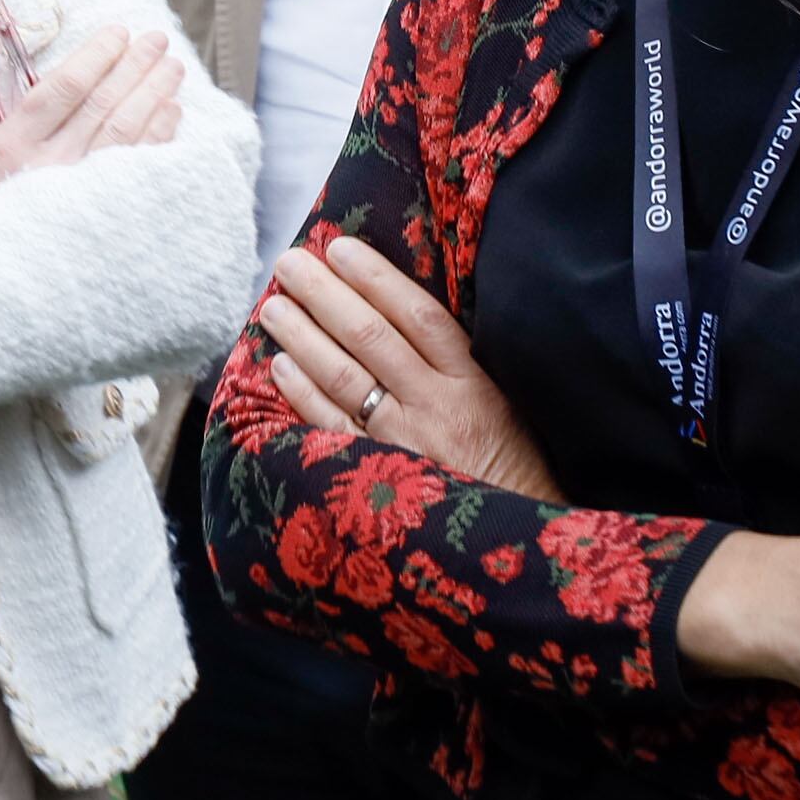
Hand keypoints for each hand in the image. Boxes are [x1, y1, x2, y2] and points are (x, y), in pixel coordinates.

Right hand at [0, 28, 181, 197]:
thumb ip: (16, 112)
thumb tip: (65, 72)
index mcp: (12, 143)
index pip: (64, 88)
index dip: (96, 56)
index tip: (118, 33)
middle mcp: (48, 166)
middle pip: (101, 105)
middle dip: (133, 66)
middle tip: (156, 40)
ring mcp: (78, 190)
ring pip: (125, 132)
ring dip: (153, 94)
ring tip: (172, 67)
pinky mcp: (102, 207)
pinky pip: (139, 164)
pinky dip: (160, 133)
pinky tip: (172, 109)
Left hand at [252, 237, 563, 500]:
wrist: (526, 551)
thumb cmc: (520, 471)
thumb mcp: (513, 408)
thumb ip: (468, 366)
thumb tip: (409, 312)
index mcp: (476, 385)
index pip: (418, 316)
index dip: (376, 278)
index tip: (341, 248)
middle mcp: (436, 409)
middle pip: (369, 337)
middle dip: (323, 294)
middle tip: (287, 264)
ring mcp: (404, 445)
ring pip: (343, 377)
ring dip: (301, 337)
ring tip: (273, 307)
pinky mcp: (380, 478)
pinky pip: (331, 428)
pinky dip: (303, 394)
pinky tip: (280, 366)